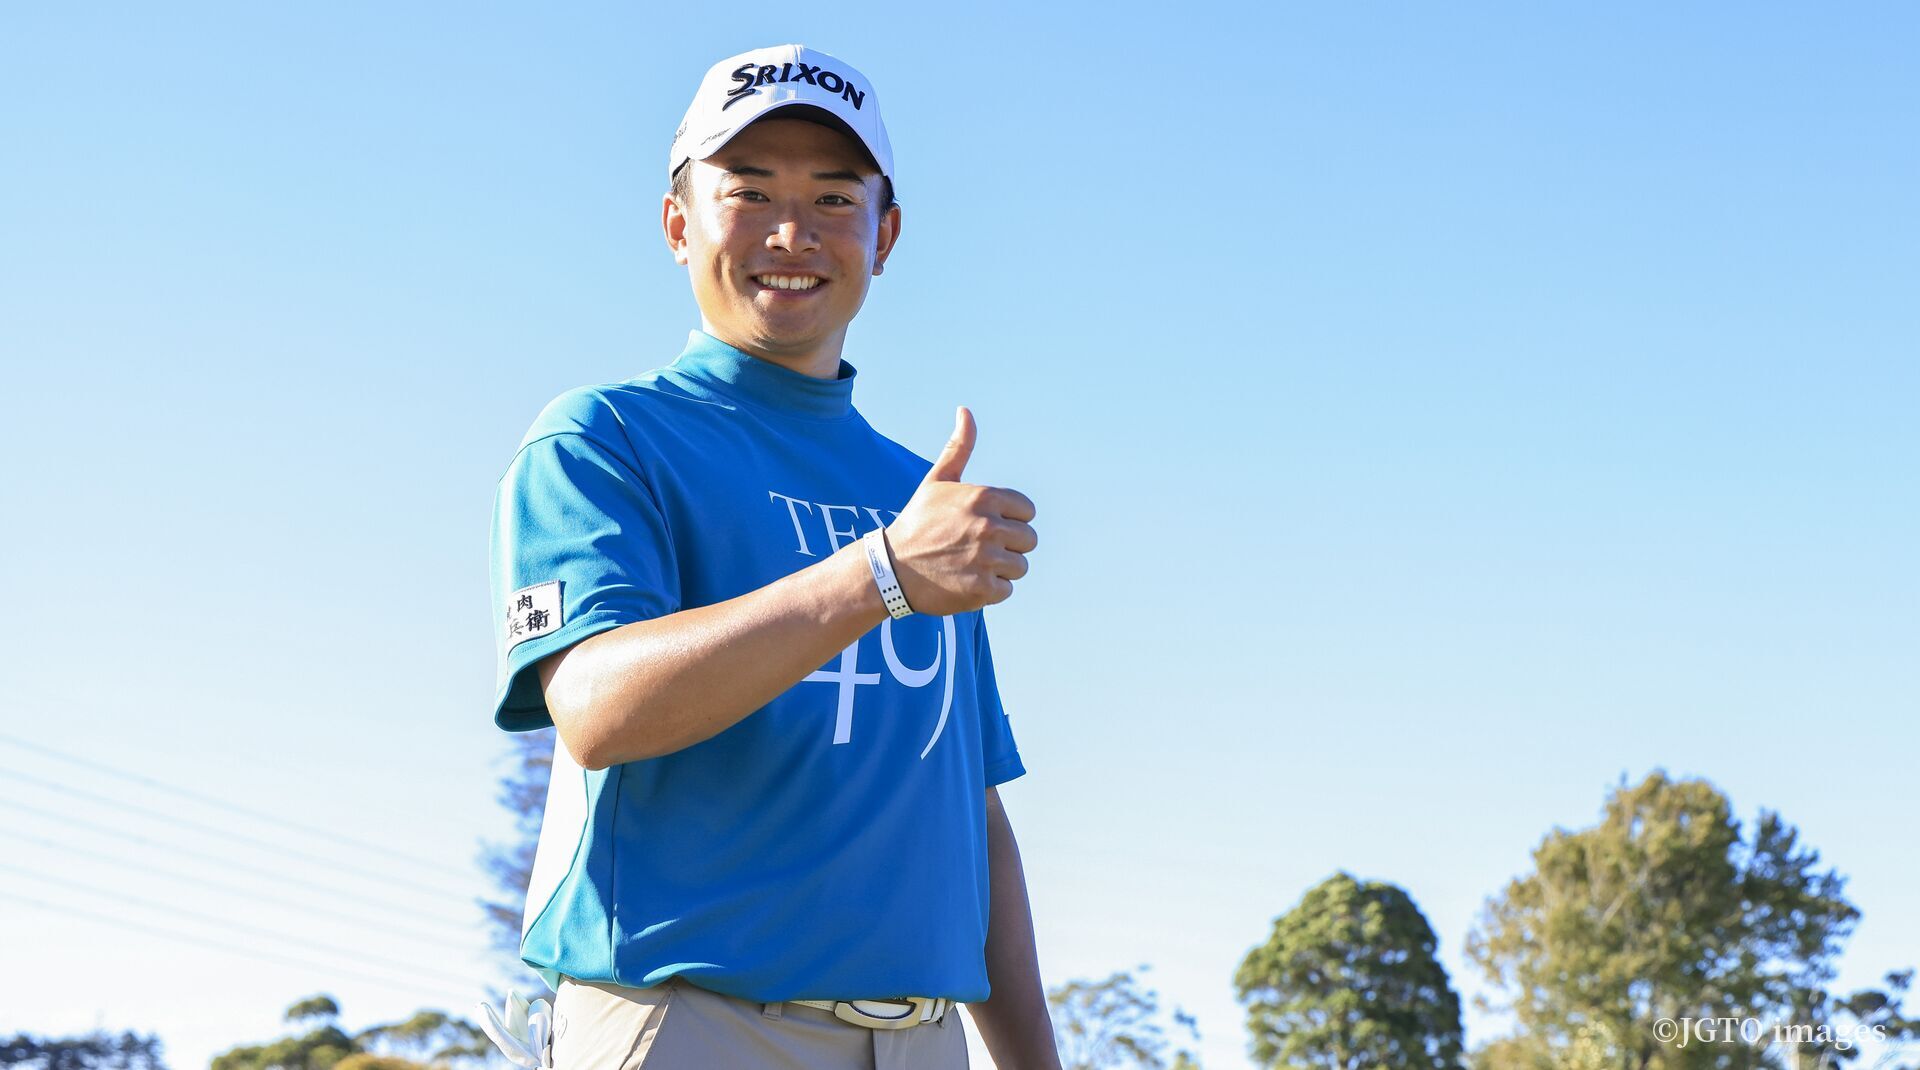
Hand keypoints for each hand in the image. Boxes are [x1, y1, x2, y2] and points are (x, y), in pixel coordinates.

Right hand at [883, 406, 1037, 616]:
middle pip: (1028, 540)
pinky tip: (967, 580)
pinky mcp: (982, 589)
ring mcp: (986, 559)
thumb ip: (959, 447)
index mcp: (984, 497)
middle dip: (1008, 545)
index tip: (986, 525)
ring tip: (971, 564)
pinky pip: (1007, 589)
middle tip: (978, 548)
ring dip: (1000, 568)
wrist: (891, 569)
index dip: (1010, 519)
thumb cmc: (918, 522)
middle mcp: (989, 526)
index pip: (1028, 511)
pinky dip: (990, 589)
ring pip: (1020, 566)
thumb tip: (965, 410)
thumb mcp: (937, 481)